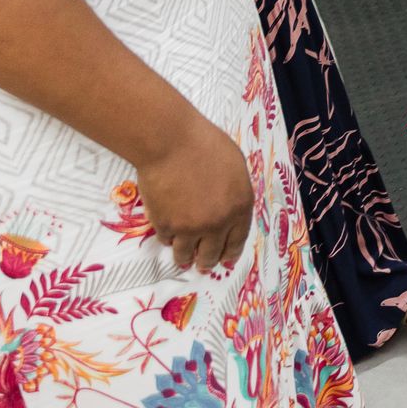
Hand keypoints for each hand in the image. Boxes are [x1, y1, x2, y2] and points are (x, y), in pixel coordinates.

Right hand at [135, 120, 253, 271]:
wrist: (171, 142)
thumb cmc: (206, 145)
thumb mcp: (235, 166)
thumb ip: (235, 191)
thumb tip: (230, 207)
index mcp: (240, 206)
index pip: (238, 239)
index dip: (231, 252)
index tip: (226, 260)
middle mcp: (218, 222)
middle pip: (212, 253)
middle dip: (208, 261)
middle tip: (203, 265)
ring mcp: (191, 227)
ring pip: (186, 254)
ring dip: (185, 257)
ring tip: (183, 259)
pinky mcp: (166, 226)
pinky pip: (167, 240)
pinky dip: (168, 238)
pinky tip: (168, 235)